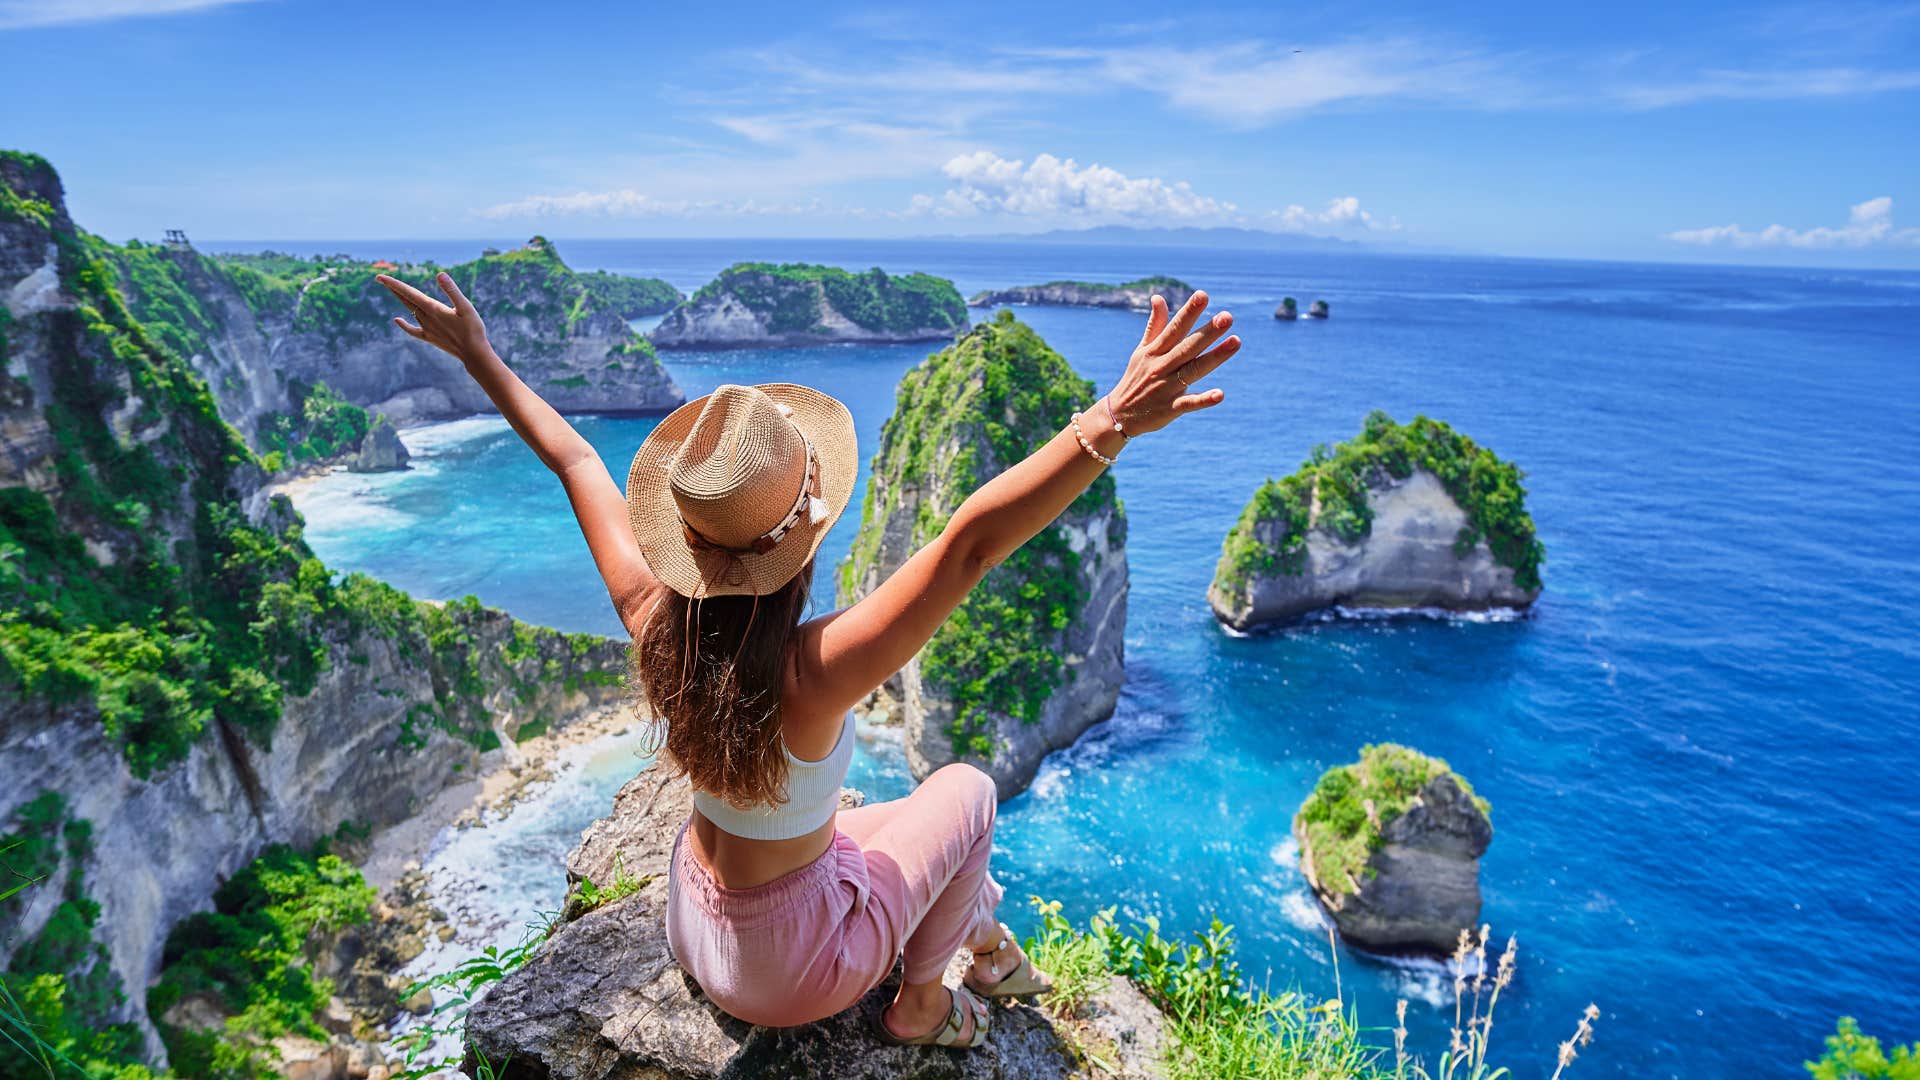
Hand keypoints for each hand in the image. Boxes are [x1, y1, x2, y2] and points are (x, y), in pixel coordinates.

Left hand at [376, 272, 488, 361]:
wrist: (473, 353)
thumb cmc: (473, 329)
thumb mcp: (466, 306)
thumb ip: (452, 290)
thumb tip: (440, 274)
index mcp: (433, 308)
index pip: (409, 292)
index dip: (394, 284)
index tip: (380, 277)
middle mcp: (426, 318)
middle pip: (406, 300)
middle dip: (393, 288)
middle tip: (380, 278)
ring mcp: (427, 329)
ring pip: (409, 310)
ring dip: (400, 299)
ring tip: (392, 291)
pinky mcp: (430, 337)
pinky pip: (413, 330)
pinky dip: (404, 325)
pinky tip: (397, 320)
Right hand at [1105, 291, 1238, 435]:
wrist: (1119, 415)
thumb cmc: (1135, 378)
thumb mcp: (1141, 351)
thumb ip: (1154, 325)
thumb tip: (1158, 297)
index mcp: (1155, 351)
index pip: (1174, 328)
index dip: (1188, 312)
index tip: (1203, 295)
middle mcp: (1161, 367)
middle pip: (1187, 347)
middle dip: (1207, 332)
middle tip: (1228, 317)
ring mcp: (1165, 388)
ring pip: (1193, 370)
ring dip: (1214, 357)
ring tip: (1236, 342)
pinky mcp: (1169, 409)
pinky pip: (1188, 404)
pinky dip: (1203, 399)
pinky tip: (1220, 394)